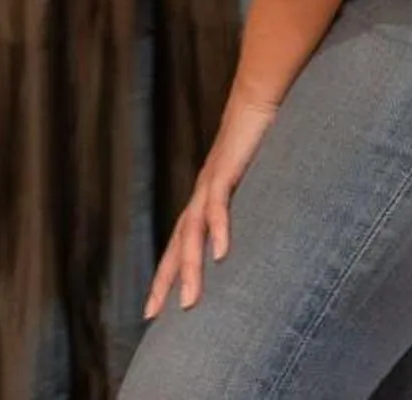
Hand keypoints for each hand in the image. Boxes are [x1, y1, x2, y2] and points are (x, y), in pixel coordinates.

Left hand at [146, 94, 280, 318]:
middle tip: (153, 316)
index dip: (169, 274)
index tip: (157, 308)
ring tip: (189, 302)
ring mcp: (210, 182)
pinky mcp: (225, 168)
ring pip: (193, 233)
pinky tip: (220, 255)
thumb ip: (251, 204)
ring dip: (190, 268)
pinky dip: (218, 229)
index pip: (181, 244)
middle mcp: (201, 195)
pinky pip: (218, 204)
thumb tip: (257, 232)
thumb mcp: (255, 180)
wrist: (258, 96)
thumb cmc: (259, 137)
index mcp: (205, 200)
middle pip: (177, 245)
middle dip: (165, 281)